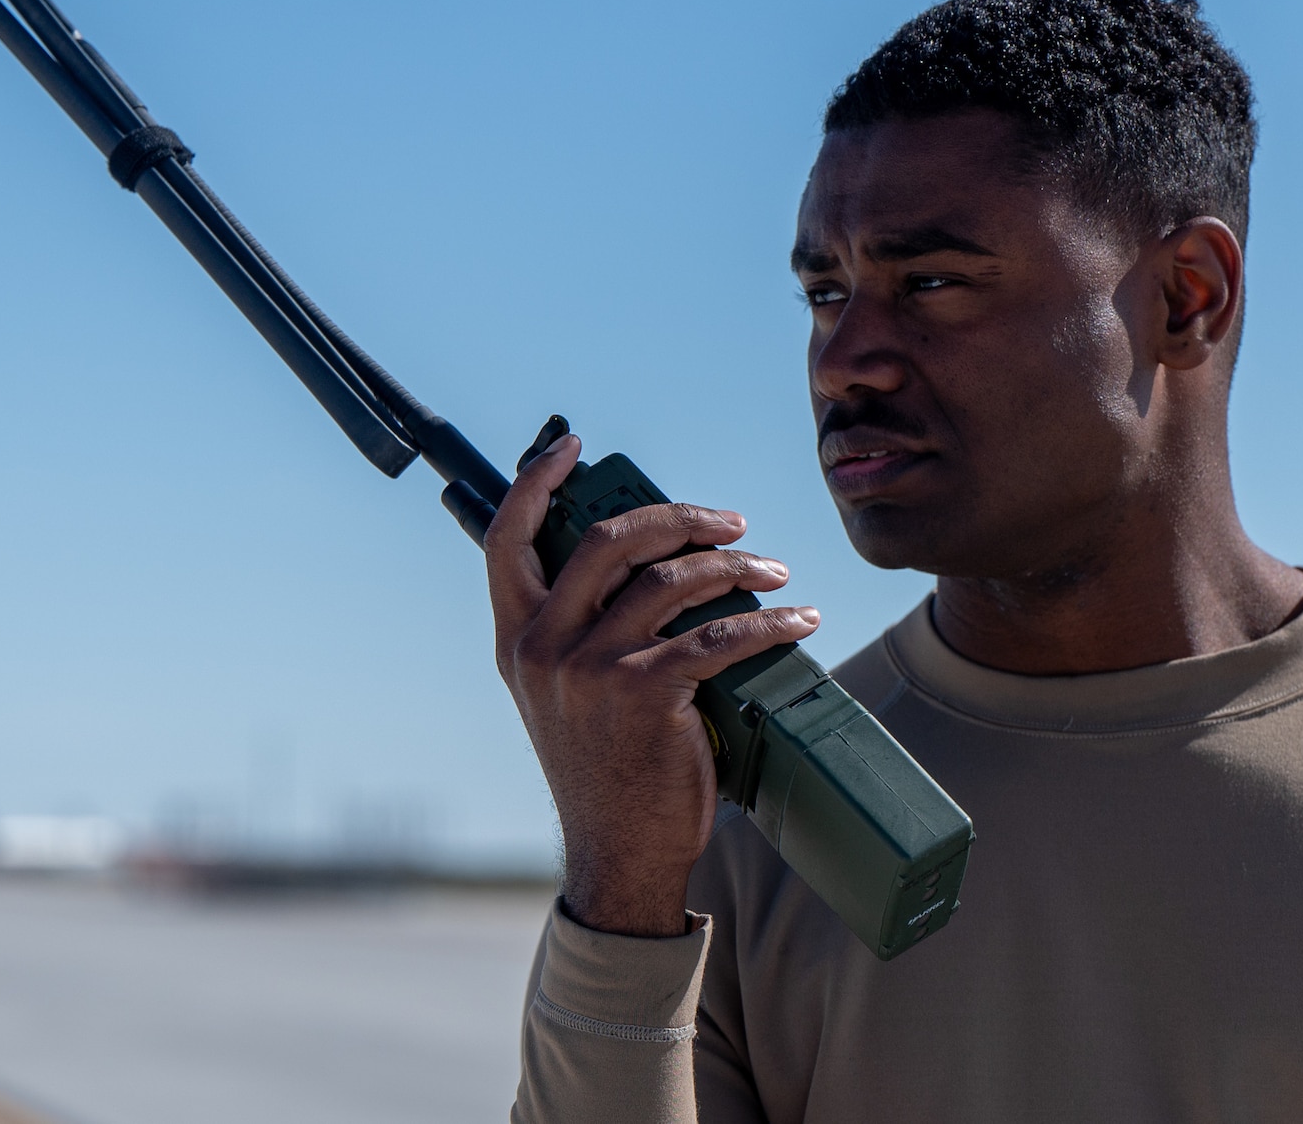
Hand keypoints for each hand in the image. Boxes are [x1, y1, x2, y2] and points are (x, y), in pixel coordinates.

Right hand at [484, 433, 820, 936]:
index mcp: (515, 638)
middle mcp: (541, 646)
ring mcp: (589, 669)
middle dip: (678, 517)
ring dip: (735, 566)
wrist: (618, 854)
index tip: (572, 447)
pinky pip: (718, 635)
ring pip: (671, 580)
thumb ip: (582, 630)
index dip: (536, 482)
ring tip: (773, 571)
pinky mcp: (643, 694)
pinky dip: (768, 622)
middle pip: (607, 538)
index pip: (505, 539)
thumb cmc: (606, 769)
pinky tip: (797, 621)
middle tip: (730, 523)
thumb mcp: (564, 694)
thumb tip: (649, 564)